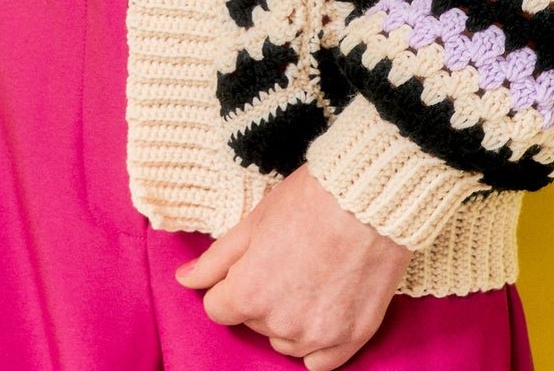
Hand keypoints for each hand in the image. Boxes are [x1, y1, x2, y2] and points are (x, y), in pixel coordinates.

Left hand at [174, 163, 412, 368]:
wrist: (368, 199)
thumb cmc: (308, 201)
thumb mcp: (252, 222)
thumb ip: (215, 259)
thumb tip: (184, 280)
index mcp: (249, 294)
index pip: (218, 308)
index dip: (230, 283)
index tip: (249, 262)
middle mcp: (280, 324)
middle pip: (253, 321)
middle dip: (260, 295)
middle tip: (284, 258)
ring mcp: (317, 335)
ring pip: (284, 342)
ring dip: (287, 319)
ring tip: (307, 277)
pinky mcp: (352, 338)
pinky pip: (320, 361)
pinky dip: (317, 342)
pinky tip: (322, 309)